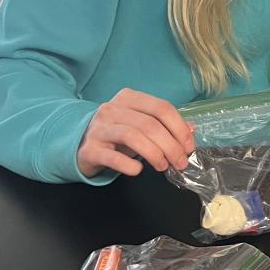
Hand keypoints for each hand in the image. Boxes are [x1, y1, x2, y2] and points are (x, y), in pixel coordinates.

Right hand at [77, 89, 194, 177]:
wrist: (78, 144)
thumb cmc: (115, 134)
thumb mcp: (140, 125)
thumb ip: (165, 125)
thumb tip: (191, 129)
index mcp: (129, 98)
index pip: (161, 108)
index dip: (179, 128)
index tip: (188, 146)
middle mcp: (113, 109)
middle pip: (150, 124)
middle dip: (171, 145)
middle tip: (180, 162)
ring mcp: (99, 128)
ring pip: (133, 136)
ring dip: (154, 154)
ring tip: (163, 166)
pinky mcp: (90, 149)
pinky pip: (113, 157)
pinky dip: (129, 165)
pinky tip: (138, 170)